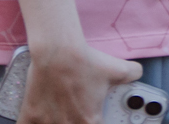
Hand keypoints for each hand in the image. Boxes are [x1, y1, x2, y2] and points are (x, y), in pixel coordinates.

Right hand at [22, 41, 143, 123]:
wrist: (58, 51)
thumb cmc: (86, 62)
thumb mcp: (116, 69)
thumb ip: (131, 74)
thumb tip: (138, 73)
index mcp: (90, 120)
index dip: (93, 123)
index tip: (91, 119)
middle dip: (73, 122)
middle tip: (73, 115)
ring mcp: (48, 123)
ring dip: (55, 123)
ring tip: (58, 116)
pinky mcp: (30, 116)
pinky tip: (38, 120)